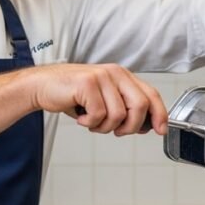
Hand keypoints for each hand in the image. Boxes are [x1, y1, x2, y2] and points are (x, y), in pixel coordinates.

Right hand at [25, 63, 167, 135]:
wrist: (43, 86)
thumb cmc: (73, 95)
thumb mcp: (104, 99)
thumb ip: (125, 108)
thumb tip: (146, 126)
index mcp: (122, 76)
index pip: (151, 94)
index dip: (160, 114)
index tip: (161, 130)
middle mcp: (115, 73)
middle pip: (140, 106)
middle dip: (131, 126)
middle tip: (117, 131)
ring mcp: (102, 77)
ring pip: (119, 115)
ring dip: (104, 127)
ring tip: (92, 121)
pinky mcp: (87, 84)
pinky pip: (99, 115)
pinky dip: (90, 123)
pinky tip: (81, 117)